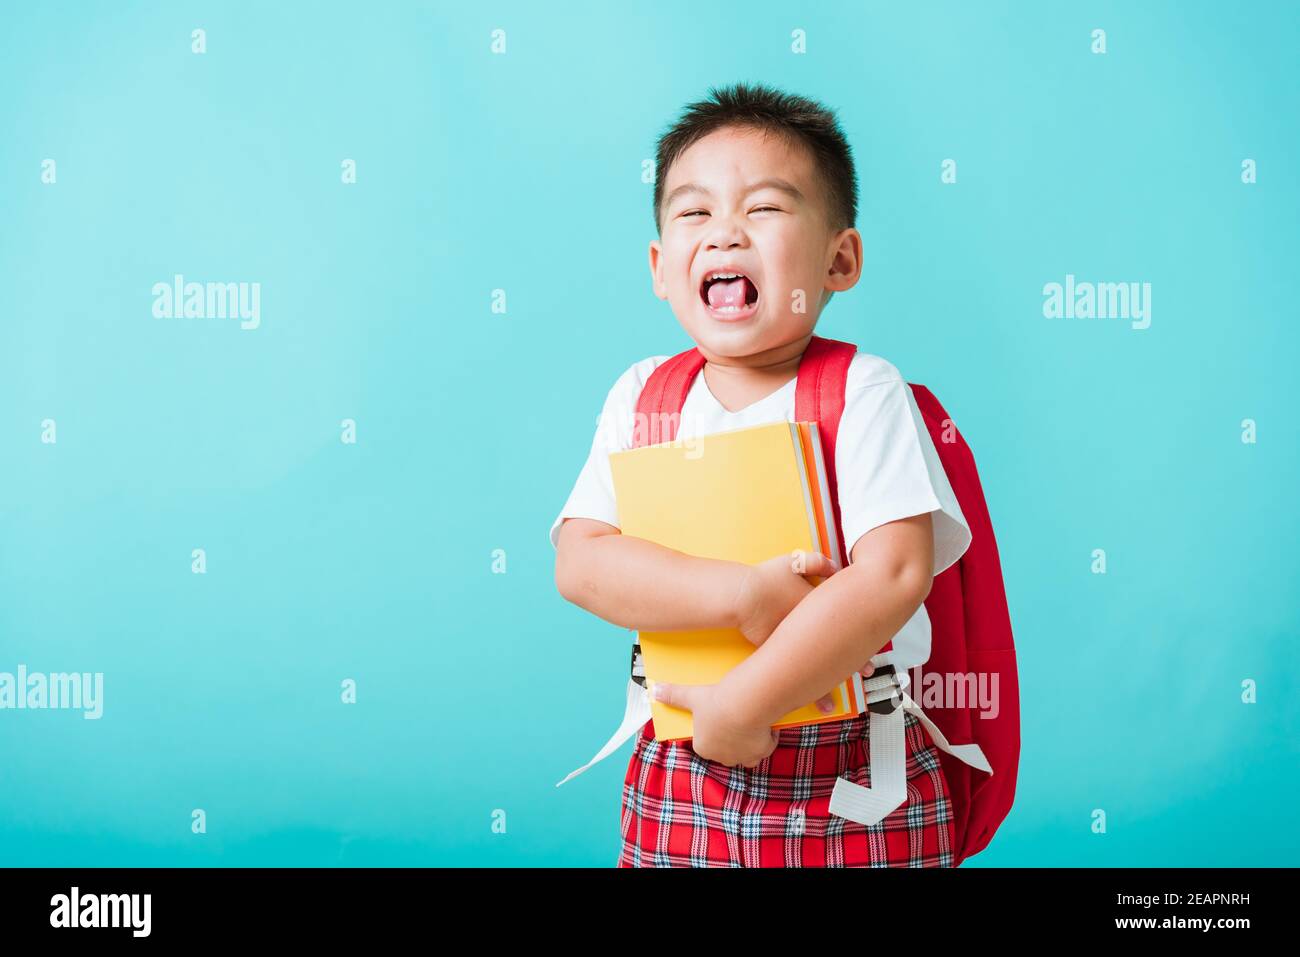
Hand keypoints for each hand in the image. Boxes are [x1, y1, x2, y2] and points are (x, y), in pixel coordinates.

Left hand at [651, 680, 777, 768]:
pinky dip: (766, 740)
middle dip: (729, 740)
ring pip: (744, 756)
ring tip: (750, 727)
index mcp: (703, 747)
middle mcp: (722, 756)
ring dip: (747, 745)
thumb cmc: (717, 702)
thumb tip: (655, 689)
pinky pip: (763, 749)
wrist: (745, 705)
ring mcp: (742, 756)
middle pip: (724, 751)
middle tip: (733, 721)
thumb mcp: (691, 696)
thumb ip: (673, 695)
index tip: (716, 721)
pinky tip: (766, 727)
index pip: (704, 744)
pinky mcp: (761, 752)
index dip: (710, 732)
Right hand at [731, 549, 873, 714]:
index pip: (847, 631)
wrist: (745, 597)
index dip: (864, 644)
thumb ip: (816, 562)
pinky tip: (802, 701)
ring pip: (815, 673)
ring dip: (824, 688)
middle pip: (837, 654)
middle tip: (866, 674)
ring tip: (832, 706)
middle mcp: (809, 635)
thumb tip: (833, 563)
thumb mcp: (794, 562)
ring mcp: (794, 648)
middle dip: (852, 667)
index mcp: (819, 614)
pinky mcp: (777, 656)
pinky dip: (798, 689)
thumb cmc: (767, 579)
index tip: (872, 657)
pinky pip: (792, 677)